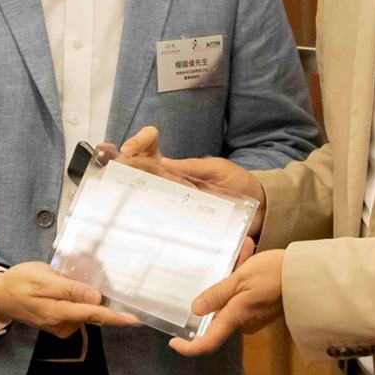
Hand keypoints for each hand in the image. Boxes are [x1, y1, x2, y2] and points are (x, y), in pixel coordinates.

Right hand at [0, 261, 143, 338]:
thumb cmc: (19, 281)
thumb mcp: (43, 278)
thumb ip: (70, 289)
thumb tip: (96, 297)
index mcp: (58, 312)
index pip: (94, 314)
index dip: (117, 317)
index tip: (136, 320)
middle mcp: (62, 324)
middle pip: (93, 313)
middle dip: (101, 299)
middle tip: (93, 279)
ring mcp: (61, 326)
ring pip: (86, 311)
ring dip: (87, 297)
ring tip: (67, 278)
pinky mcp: (60, 324)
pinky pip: (77, 311)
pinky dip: (79, 299)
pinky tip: (66, 287)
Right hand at [112, 126, 266, 235]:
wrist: (261, 209)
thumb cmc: (239, 183)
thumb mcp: (216, 169)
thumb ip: (192, 167)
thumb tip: (161, 163)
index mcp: (177, 170)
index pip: (149, 154)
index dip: (137, 146)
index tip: (129, 148)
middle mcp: (172, 188)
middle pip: (140, 179)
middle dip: (121, 171)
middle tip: (113, 169)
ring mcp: (177, 208)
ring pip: (147, 203)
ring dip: (130, 198)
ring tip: (115, 194)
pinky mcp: (185, 228)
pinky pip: (164, 227)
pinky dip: (151, 226)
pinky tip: (136, 224)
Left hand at [171, 241, 281, 356]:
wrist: (309, 274)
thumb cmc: (274, 274)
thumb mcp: (241, 278)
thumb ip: (218, 294)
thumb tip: (195, 311)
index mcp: (237, 316)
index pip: (209, 341)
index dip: (190, 346)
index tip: (174, 342)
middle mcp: (245, 321)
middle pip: (221, 311)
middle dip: (220, 285)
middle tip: (231, 257)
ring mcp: (256, 315)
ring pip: (234, 297)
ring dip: (235, 273)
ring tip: (246, 248)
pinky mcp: (266, 306)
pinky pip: (247, 293)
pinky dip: (245, 275)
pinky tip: (251, 252)